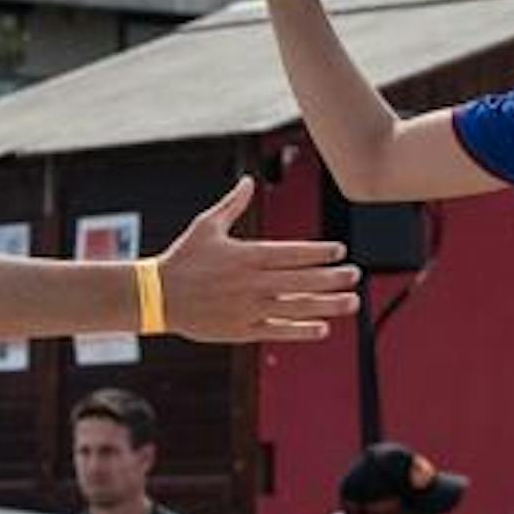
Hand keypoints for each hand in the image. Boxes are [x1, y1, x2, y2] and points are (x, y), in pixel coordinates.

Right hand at [154, 177, 358, 343]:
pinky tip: (321, 328)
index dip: (320, 252)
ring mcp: (248, 309)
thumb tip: (248, 181)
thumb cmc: (183, 258)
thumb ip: (233, 204)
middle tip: (356, 275)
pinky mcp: (241, 330)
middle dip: (333, 278)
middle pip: (302, 280)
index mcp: (246, 255)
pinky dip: (300, 330)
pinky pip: (277, 331)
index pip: (293, 253)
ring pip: (296, 308)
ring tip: (351, 302)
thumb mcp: (206, 225)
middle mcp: (251, 283)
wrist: (157, 296)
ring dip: (327, 305)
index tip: (340, 251)